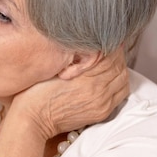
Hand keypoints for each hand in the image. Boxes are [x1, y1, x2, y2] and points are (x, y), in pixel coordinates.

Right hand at [12, 48, 129, 139]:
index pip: (110, 56)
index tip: (108, 37)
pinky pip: (119, 95)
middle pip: (120, 68)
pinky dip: (118, 84)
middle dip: (118, 56)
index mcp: (88, 79)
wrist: (34, 118)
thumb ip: (79, 58)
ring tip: (111, 62)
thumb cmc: (38, 92)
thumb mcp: (56, 68)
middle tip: (111, 47)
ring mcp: (102, 104)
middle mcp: (99, 92)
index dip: (111, 45)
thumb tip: (93, 46)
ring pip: (123, 81)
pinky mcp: (101, 113)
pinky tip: (109, 77)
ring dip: (119, 70)